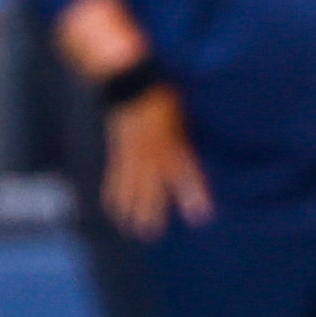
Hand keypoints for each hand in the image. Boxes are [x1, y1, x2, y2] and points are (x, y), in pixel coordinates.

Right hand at [99, 87, 211, 237]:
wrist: (130, 82)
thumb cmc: (162, 97)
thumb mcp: (179, 116)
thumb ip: (183, 138)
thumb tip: (189, 155)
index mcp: (171, 142)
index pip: (185, 171)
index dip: (192, 193)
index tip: (200, 214)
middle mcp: (151, 151)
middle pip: (153, 186)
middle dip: (153, 211)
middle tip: (151, 233)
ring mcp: (133, 152)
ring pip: (132, 185)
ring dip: (133, 208)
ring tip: (133, 229)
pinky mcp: (119, 151)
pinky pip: (115, 177)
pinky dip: (115, 194)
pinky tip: (114, 209)